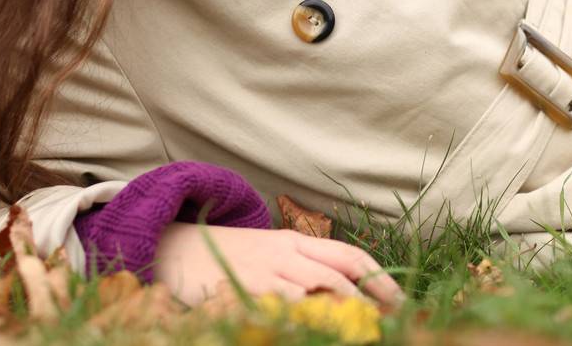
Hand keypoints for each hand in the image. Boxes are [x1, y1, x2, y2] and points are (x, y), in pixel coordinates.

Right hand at [155, 224, 404, 310]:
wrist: (171, 246)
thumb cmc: (225, 256)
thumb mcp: (268, 254)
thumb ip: (300, 268)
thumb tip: (340, 293)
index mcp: (295, 241)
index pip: (348, 254)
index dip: (378, 276)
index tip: (400, 300)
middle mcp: (285, 252)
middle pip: (338, 274)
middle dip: (368, 300)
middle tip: (389, 323)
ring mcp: (264, 270)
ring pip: (315, 288)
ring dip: (343, 310)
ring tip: (363, 329)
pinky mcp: (241, 289)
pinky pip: (279, 305)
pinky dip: (301, 317)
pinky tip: (312, 329)